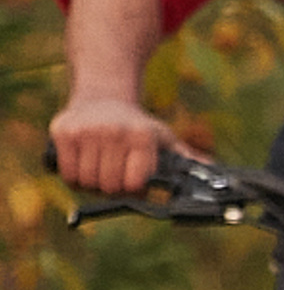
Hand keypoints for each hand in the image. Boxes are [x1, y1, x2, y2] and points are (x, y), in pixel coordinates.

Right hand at [48, 95, 181, 196]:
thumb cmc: (137, 126)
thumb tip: (212, 169)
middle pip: (110, 186)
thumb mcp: (163, 137)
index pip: (134, 184)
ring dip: (93, 185)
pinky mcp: (63, 132)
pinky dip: (74, 178)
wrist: (103, 98)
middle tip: (115, 178)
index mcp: (141, 136)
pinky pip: (67, 173)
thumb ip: (185, 156)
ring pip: (87, 182)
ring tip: (101, 170)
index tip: (134, 186)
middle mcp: (114, 131)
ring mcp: (87, 131)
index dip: (134, 191)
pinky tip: (84, 166)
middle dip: (113, 189)